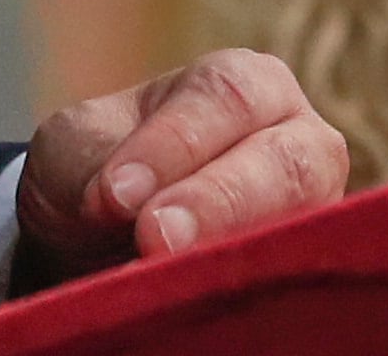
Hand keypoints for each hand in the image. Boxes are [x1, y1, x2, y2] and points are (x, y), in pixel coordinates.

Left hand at [14, 48, 349, 284]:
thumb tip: (122, 202)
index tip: (117, 194)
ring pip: (300, 229)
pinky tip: (196, 303)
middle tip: (155, 237)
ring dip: (234, 252)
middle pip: (285, 164)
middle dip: (219, 200)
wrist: (96, 240)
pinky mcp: (300, 268)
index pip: (227, 97)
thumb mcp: (76, 150)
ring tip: (172, 271)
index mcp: (245, 85)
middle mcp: (298, 140)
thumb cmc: (97, 173)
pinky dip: (245, 293)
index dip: (175, 143)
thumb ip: (95, 165)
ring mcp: (311, 210)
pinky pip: (289, 281)